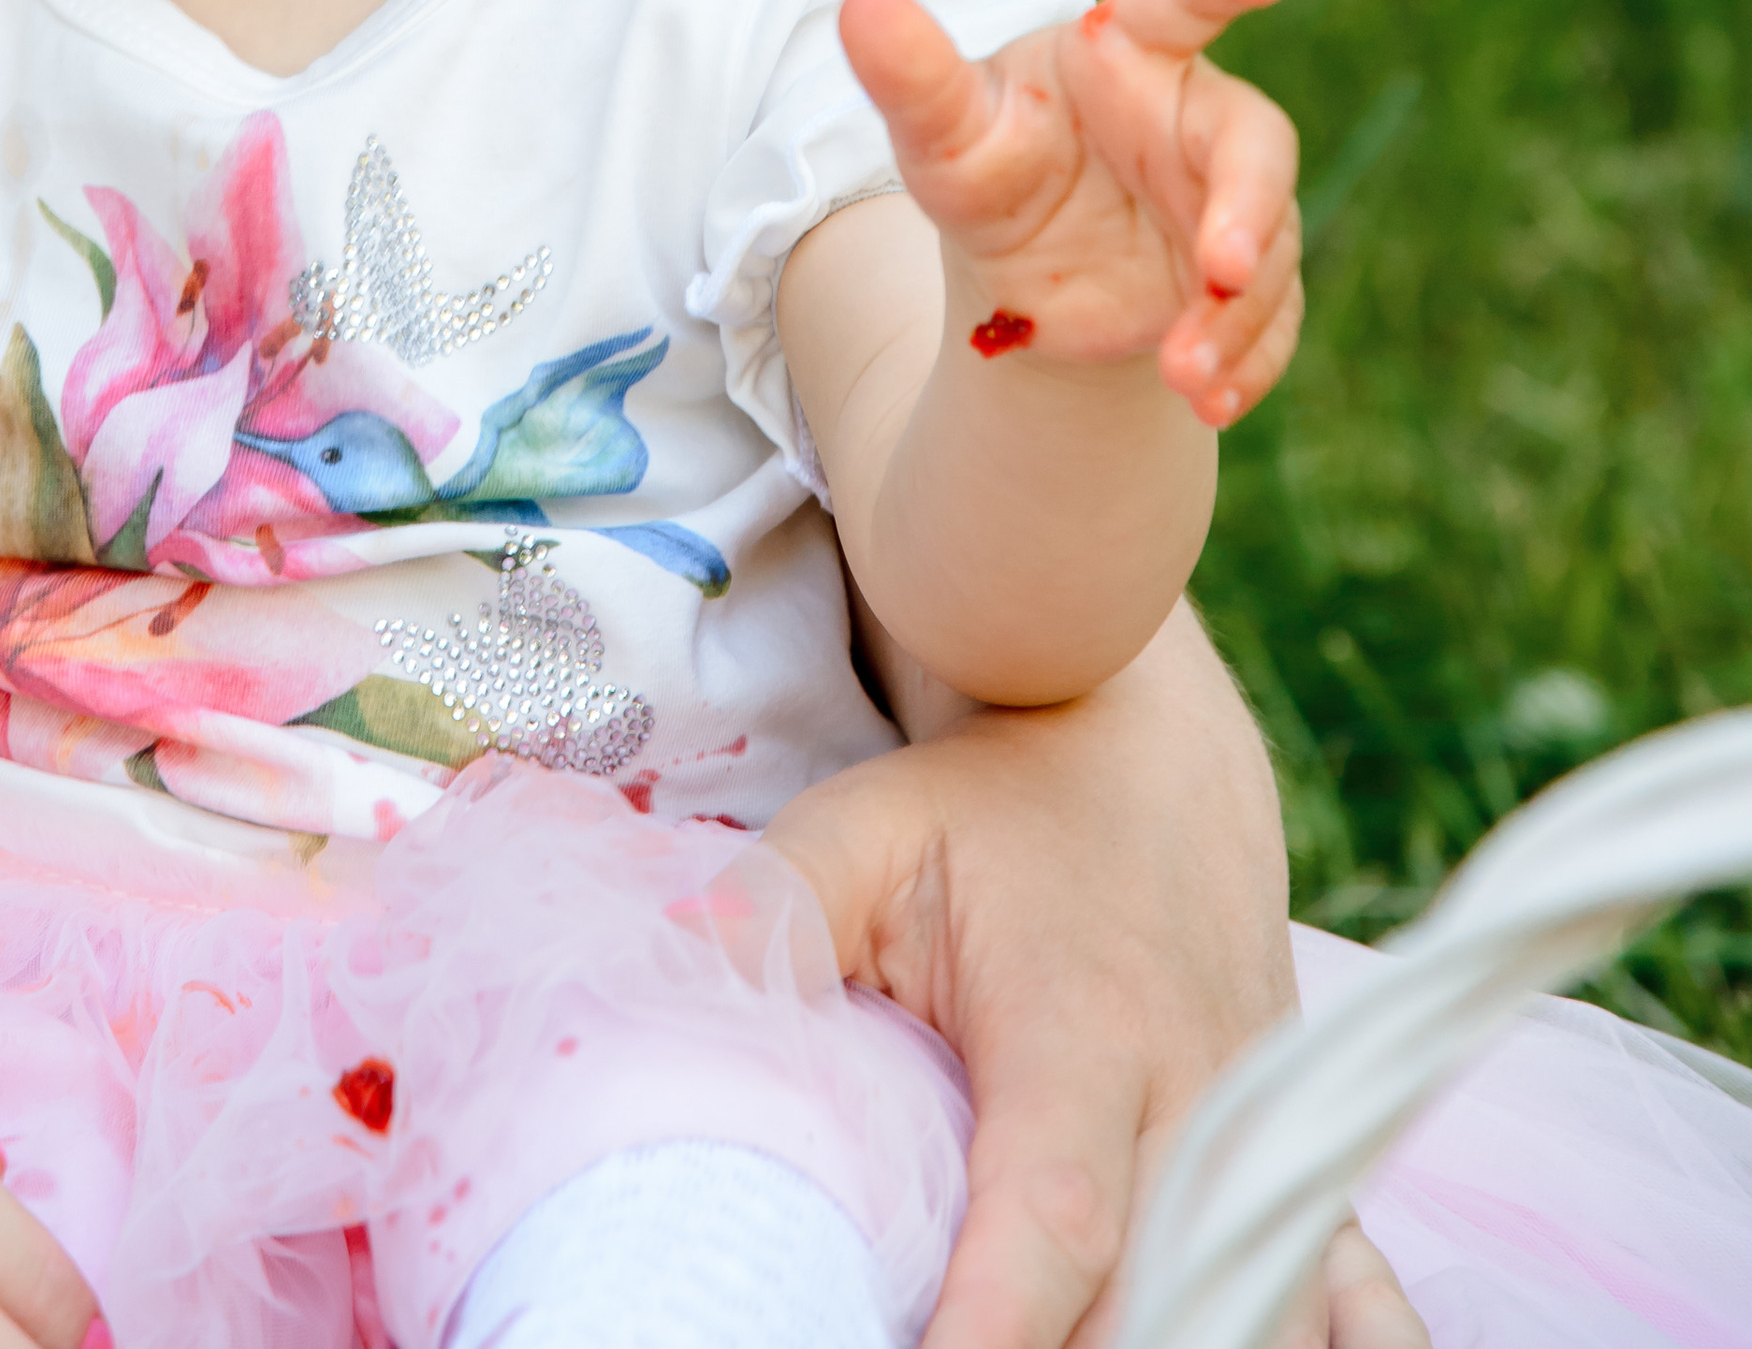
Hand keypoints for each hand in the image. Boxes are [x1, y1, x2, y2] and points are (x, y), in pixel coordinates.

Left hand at [764, 612, 1427, 1348]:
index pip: (1054, 1212)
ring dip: (1194, 1346)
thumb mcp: (867, 827)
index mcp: (1083, 1027)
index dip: (1003, 1324)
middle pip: (1170, 1296)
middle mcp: (1199, 1098)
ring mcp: (1270, 1143)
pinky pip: (1367, 1301)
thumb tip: (668, 967)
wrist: (1148, 748)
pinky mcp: (1308, 1168)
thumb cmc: (989, 804)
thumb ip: (773, 910)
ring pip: (1273, 1311)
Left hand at [840, 0, 1300, 428]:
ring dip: (1235, 317)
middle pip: (1253, 142)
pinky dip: (1247, 365)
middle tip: (1223, 270)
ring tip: (1182, 375)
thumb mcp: (942, 135)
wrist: (1021, 274)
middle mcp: (1196, 118)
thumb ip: (913, 76)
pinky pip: (1269, 323)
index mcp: (1128, 50)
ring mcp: (1232, 201)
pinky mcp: (1245, 282)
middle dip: (1248, 207)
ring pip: (1268, 248)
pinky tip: (1206, 401)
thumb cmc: (987, 166)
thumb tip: (859, 2)